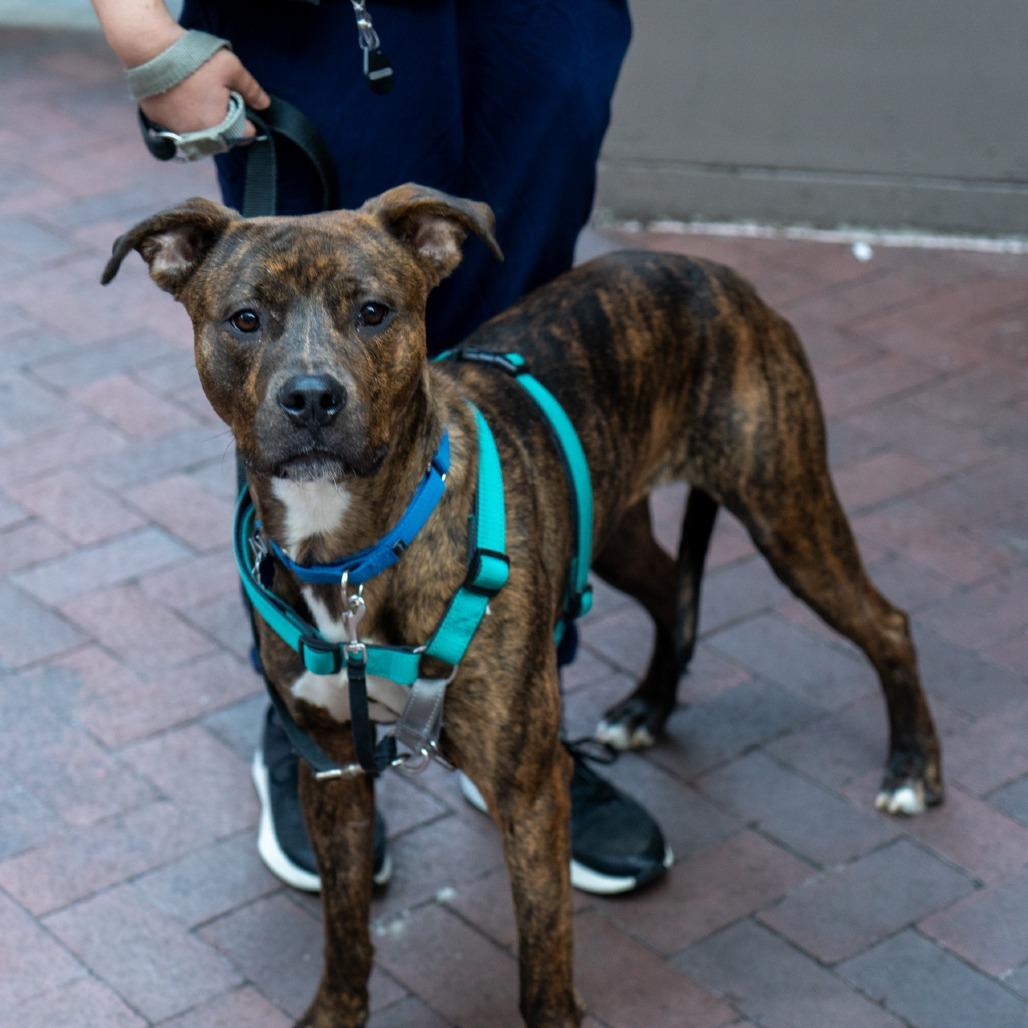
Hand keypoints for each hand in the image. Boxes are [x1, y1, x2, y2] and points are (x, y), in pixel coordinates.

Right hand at [139, 47, 269, 137]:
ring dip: (205, 122)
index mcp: (222, 129)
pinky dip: (184, 119)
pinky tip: (182, 99)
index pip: (247, 134)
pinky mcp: (160, 126)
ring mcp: (178, 134)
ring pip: (202, 135)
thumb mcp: (231, 68)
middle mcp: (201, 139)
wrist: (150, 50)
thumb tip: (265, 105)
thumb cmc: (194, 59)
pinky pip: (180, 129)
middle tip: (218, 95)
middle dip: (227, 122)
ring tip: (198, 95)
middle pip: (225, 137)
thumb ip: (251, 89)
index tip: (240, 102)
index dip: (249, 118)